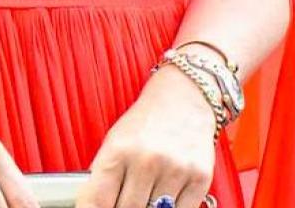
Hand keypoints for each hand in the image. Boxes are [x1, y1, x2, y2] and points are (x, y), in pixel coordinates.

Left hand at [78, 67, 216, 207]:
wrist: (184, 97)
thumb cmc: (146, 122)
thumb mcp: (116, 140)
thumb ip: (105, 174)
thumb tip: (94, 204)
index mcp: (119, 149)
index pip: (99, 200)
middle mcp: (146, 159)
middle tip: (126, 199)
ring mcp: (174, 170)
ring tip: (146, 195)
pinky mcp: (200, 178)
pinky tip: (166, 198)